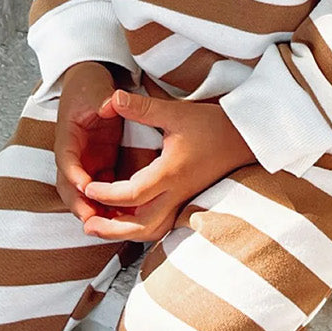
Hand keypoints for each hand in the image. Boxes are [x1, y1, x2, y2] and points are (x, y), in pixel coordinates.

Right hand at [53, 61, 128, 231]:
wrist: (90, 81)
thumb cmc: (89, 84)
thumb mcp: (95, 88)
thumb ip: (103, 98)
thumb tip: (110, 103)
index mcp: (67, 136)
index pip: (65, 159)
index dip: (73, 174)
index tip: (84, 185)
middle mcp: (73, 154)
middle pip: (69, 185)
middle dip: (79, 203)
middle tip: (93, 220)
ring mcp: (86, 161)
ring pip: (83, 193)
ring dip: (93, 209)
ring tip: (110, 226)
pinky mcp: (100, 164)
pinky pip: (101, 190)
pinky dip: (107, 204)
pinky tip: (123, 217)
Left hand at [79, 87, 256, 241]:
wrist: (244, 138)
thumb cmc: (211, 124)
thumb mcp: (175, 112)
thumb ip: (142, 108)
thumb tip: (113, 98)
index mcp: (171, 172)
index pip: (133, 194)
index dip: (107, 194)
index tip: (87, 187)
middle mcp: (176, 193)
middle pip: (141, 225)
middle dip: (112, 228)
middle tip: (87, 224)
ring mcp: (182, 200)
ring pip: (152, 230)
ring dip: (125, 233)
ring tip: (101, 227)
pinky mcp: (185, 201)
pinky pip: (161, 225)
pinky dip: (140, 228)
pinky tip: (125, 221)